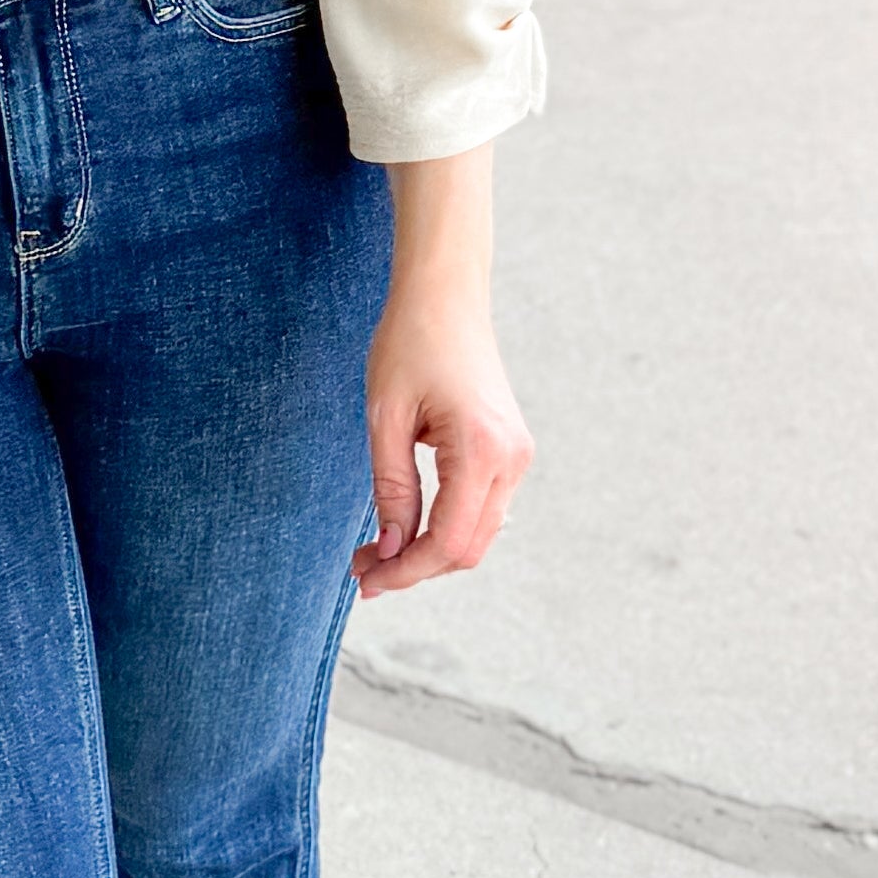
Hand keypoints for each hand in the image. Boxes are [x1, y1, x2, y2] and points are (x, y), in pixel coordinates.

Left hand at [353, 149, 534, 599]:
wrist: (446, 296)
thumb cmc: (409, 345)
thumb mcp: (385, 418)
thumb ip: (391, 488)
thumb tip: (388, 550)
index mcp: (481, 450)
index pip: (447, 541)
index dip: (406, 570)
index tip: (365, 581)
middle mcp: (512, 459)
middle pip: (466, 549)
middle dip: (414, 567)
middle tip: (360, 568)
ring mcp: (517, 457)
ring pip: (476, 534)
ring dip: (428, 550)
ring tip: (375, 550)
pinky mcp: (510, 452)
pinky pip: (481, 509)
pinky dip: (445, 526)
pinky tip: (406, 525)